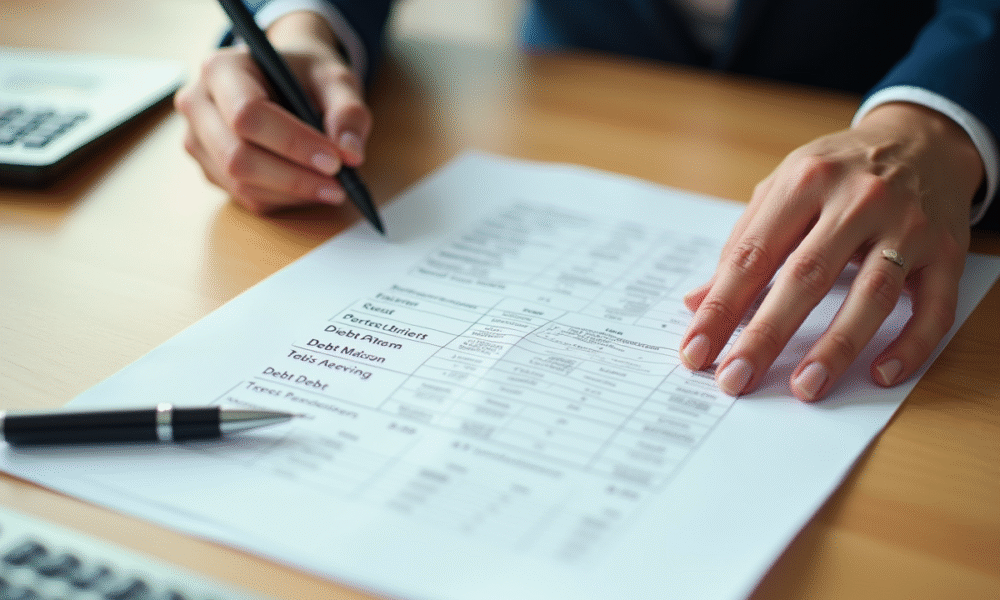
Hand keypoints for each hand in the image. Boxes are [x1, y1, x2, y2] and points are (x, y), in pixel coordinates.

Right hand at [174, 11, 370, 213]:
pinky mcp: (210, 169)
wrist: (283, 77)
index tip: (336, 161)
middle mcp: (198, 105)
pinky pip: (246, 197)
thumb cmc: (304, 74)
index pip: (247, 114)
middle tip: (339, 185)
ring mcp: (198, 141)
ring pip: (241, 184)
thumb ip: (347, 109)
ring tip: (332, 188)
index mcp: (221, 69)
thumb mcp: (334, 78)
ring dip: (292, 194)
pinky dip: (284, 199)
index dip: (293, 143)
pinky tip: (310, 187)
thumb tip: (350, 153)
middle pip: (237, 157)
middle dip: (294, 178)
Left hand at [679, 102, 983, 400]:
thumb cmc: (837, 173)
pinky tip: (881, 374)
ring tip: (804, 387)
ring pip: (871, 294)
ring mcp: (907, 225)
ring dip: (837, 346)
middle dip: (766, 334)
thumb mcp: (784, 189)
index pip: (753, 255)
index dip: (721, 307)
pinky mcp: (946, 250)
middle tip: (734, 379)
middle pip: (806, 276)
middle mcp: (858, 200)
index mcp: (804, 182)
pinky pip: (933, 307)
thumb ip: (742, 245)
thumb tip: (695, 302)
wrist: (922, 139)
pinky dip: (910, 345)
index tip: (695, 351)